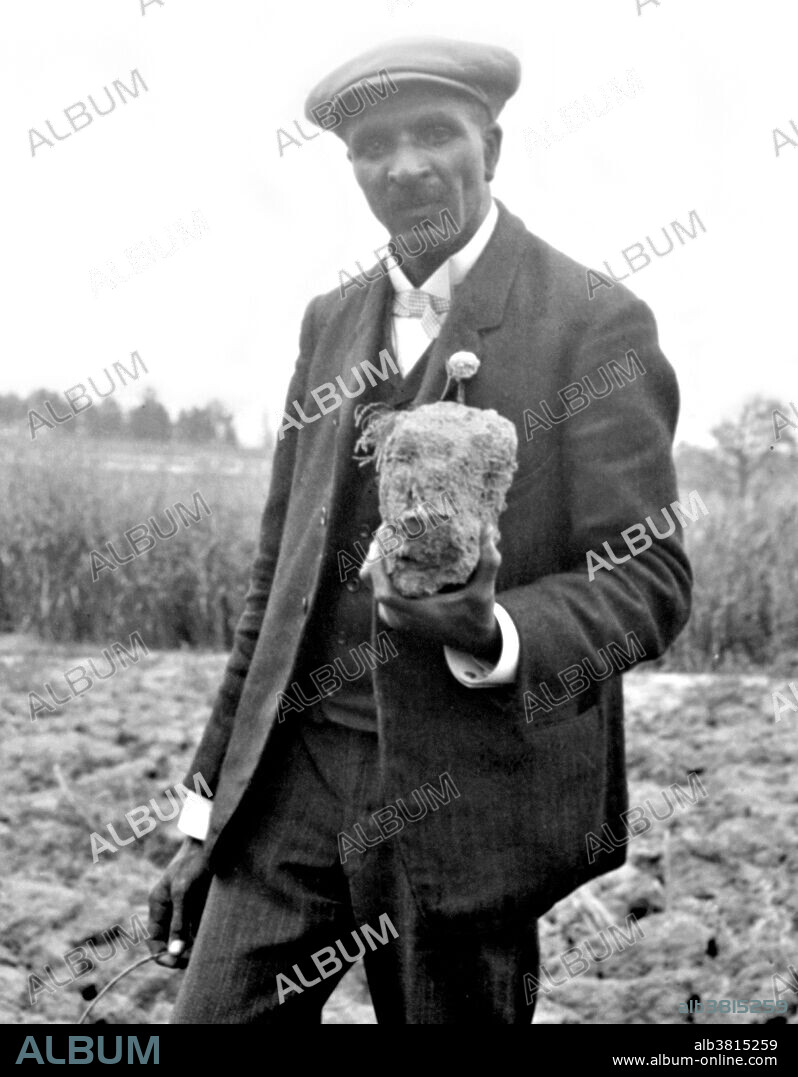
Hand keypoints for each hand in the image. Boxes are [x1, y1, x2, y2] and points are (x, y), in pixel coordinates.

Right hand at [147, 837, 211, 968]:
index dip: (162, 955)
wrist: (211, 844)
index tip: (176, 963)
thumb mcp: (183, 892)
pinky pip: (198, 928)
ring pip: (185, 937)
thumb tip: (174, 951)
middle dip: (180, 953)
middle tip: (194, 958)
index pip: (154, 939)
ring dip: (193, 946)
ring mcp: (184, 908)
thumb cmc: (193, 864)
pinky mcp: (199, 906)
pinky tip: (211, 938)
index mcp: (158, 905)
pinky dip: (202, 936)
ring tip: (204, 949)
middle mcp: (169, 909)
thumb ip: (179, 922)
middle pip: (170, 941)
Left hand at [360, 522, 501, 658]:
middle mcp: (398, 616)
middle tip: (388, 526)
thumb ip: (488, 562)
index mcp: (415, 613)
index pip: (383, 592)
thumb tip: (488, 528)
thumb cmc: (477, 616)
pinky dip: (381, 567)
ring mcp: (393, 615)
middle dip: (375, 551)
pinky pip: (377, 584)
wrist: (472, 640)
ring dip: (377, 557)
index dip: (378, 565)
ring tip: (390, 532)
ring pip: (371, 581)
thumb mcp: (484, 591)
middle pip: (370, 580)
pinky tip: (393, 548)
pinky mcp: (393, 611)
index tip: (384, 538)